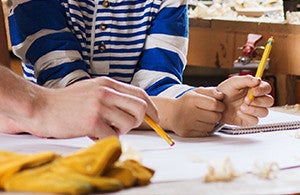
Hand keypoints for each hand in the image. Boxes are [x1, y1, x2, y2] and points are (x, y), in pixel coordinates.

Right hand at [0, 77, 157, 138]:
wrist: (42, 107)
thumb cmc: (67, 101)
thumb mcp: (93, 89)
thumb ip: (114, 96)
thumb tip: (137, 109)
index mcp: (108, 83)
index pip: (141, 94)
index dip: (152, 108)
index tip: (155, 119)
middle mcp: (106, 92)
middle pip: (140, 109)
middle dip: (139, 121)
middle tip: (125, 126)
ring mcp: (99, 107)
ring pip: (128, 124)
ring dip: (119, 130)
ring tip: (103, 127)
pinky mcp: (92, 122)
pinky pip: (112, 136)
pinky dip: (105, 137)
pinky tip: (92, 132)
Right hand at [154, 87, 224, 136]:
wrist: (170, 114)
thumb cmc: (186, 102)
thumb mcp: (196, 92)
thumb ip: (210, 92)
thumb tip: (222, 96)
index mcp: (191, 99)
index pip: (214, 104)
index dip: (220, 105)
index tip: (219, 105)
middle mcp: (188, 112)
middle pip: (215, 117)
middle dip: (217, 115)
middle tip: (213, 112)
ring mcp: (186, 124)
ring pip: (211, 126)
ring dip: (211, 122)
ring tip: (205, 117)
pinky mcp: (186, 133)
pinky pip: (204, 133)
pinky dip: (205, 128)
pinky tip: (200, 123)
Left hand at [216, 75, 273, 125]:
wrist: (215, 105)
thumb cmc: (223, 92)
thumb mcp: (233, 82)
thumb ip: (245, 80)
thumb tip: (257, 80)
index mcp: (254, 89)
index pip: (266, 88)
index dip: (262, 90)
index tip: (254, 91)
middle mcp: (256, 100)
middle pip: (269, 101)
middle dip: (259, 101)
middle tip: (246, 100)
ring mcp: (253, 110)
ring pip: (264, 112)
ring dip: (253, 109)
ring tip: (241, 107)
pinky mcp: (249, 120)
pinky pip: (255, 120)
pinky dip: (247, 117)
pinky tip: (239, 113)